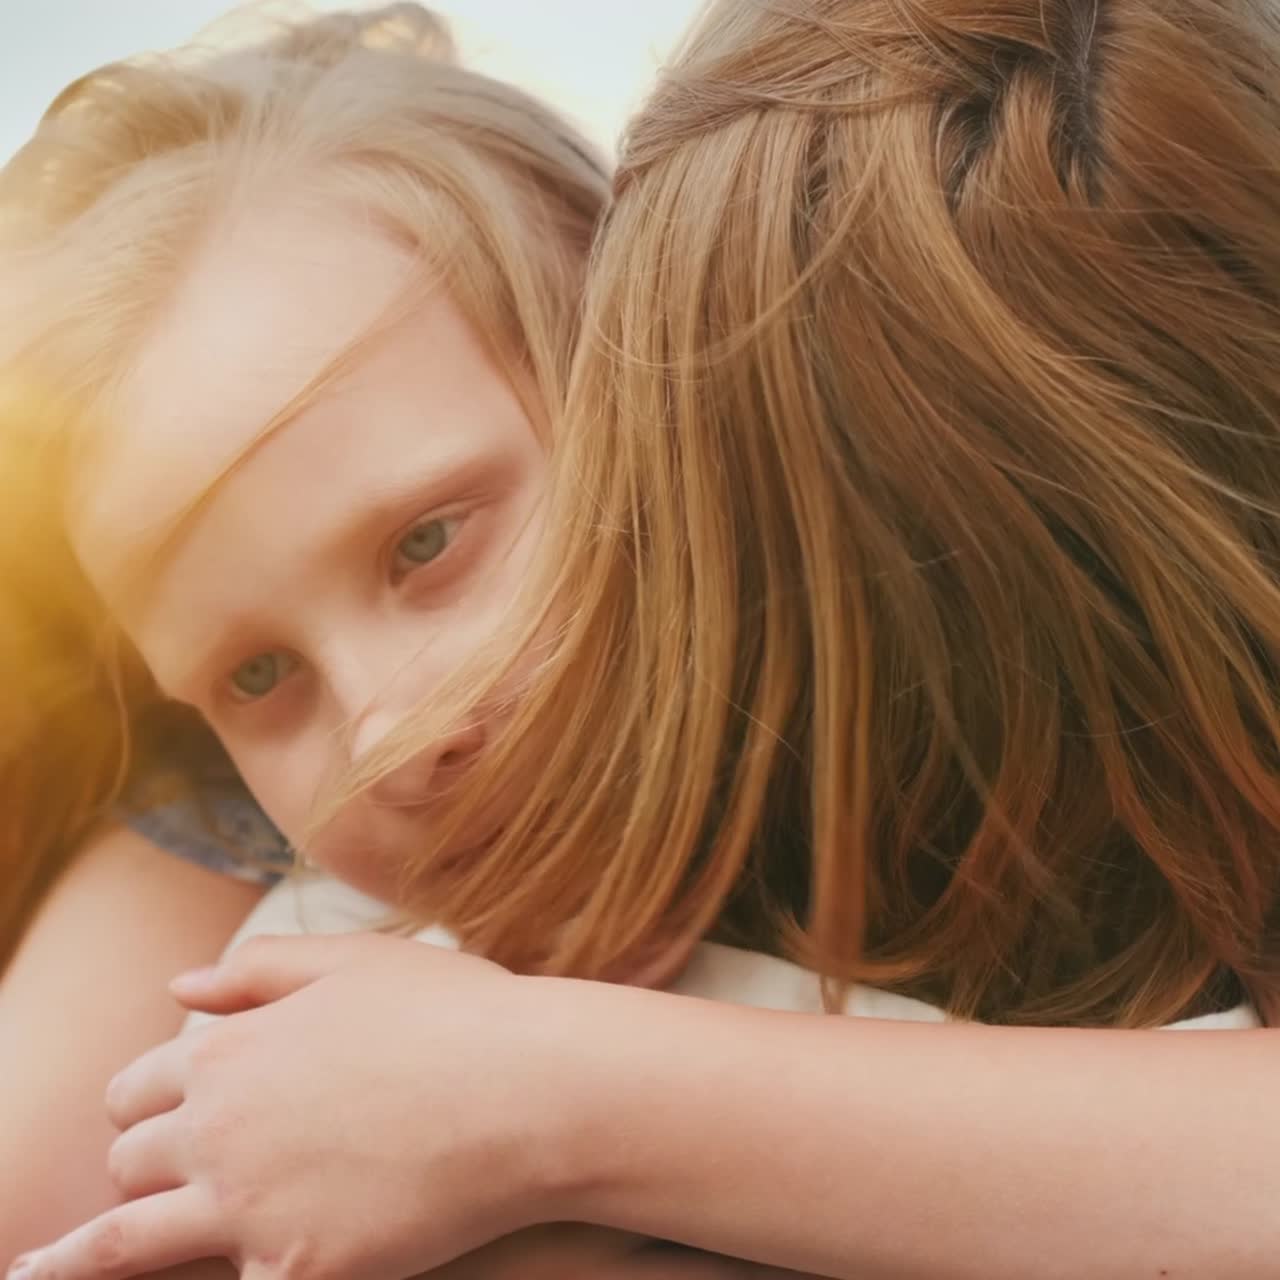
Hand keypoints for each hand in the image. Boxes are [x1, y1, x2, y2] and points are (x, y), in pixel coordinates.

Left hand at [12, 934, 577, 1279]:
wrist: (526, 1088)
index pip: (140, 1085)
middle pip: (132, 1162)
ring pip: (127, 1243)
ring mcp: (250, 1208)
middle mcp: (218, 1129)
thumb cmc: (451, 1014)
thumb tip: (176, 986)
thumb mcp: (354, 962)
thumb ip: (258, 972)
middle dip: (140, 1167)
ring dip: (75, 1262)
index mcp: (228, 1050)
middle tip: (151, 1182)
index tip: (154, 1118)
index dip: (146, 1101)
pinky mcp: (297, 1271)